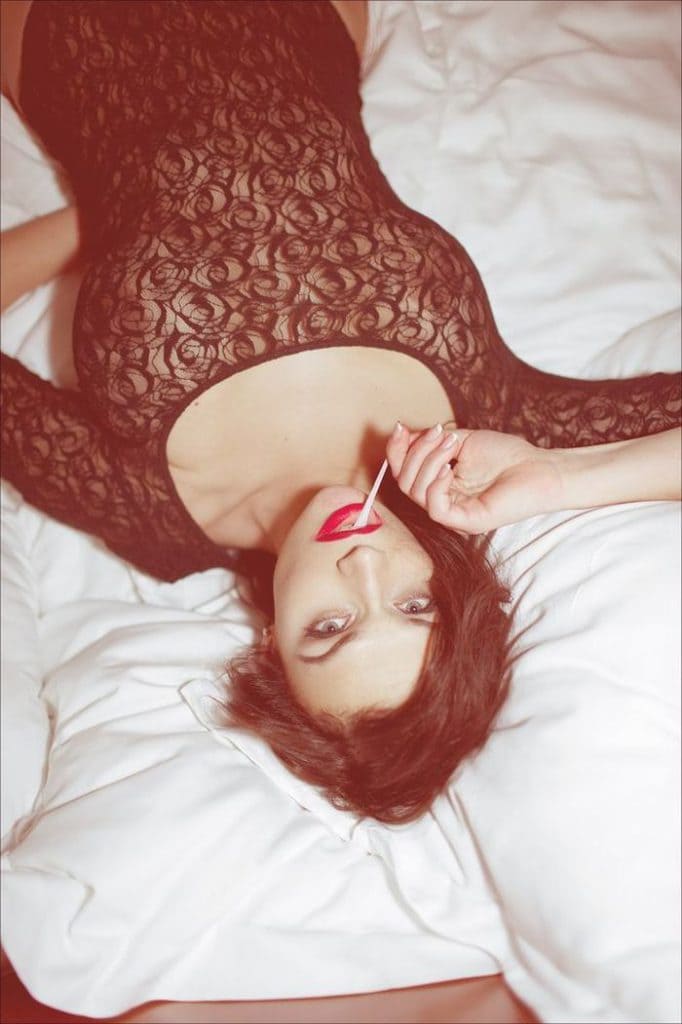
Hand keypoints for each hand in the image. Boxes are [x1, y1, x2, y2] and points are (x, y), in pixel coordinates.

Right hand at [386, 422, 561, 532]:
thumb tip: (402, 433)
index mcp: (439, 485)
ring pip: (417, 493)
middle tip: (440, 433)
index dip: (396, 451)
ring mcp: (453, 514)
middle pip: (405, 482)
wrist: (540, 468)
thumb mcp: (461, 440)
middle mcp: (443, 502)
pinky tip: (451, 468)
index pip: (403, 474)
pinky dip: (436, 484)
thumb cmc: (506, 455)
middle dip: (416, 452)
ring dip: (429, 461)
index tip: (400, 427)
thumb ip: (432, 441)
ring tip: (452, 444)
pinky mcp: (466, 522)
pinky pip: (435, 509)